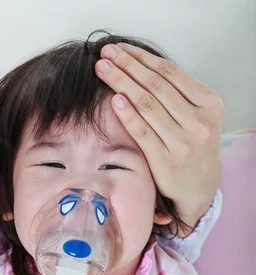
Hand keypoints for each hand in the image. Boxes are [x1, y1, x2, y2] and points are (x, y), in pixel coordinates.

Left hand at [96, 42, 223, 231]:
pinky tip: (114, 99)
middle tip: (105, 53)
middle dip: (127, 66)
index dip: (142, 58)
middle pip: (156, 85)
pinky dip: (127, 114)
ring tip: (103, 69)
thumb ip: (179, 95)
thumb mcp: (199, 116)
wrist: (200, 188)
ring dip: (122, 83)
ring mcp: (182, 142)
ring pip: (147, 105)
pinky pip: (142, 132)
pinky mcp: (165, 161)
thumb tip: (140, 66)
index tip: (121, 49)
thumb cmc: (194, 146)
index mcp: (209, 103)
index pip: (170, 73)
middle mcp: (198, 121)